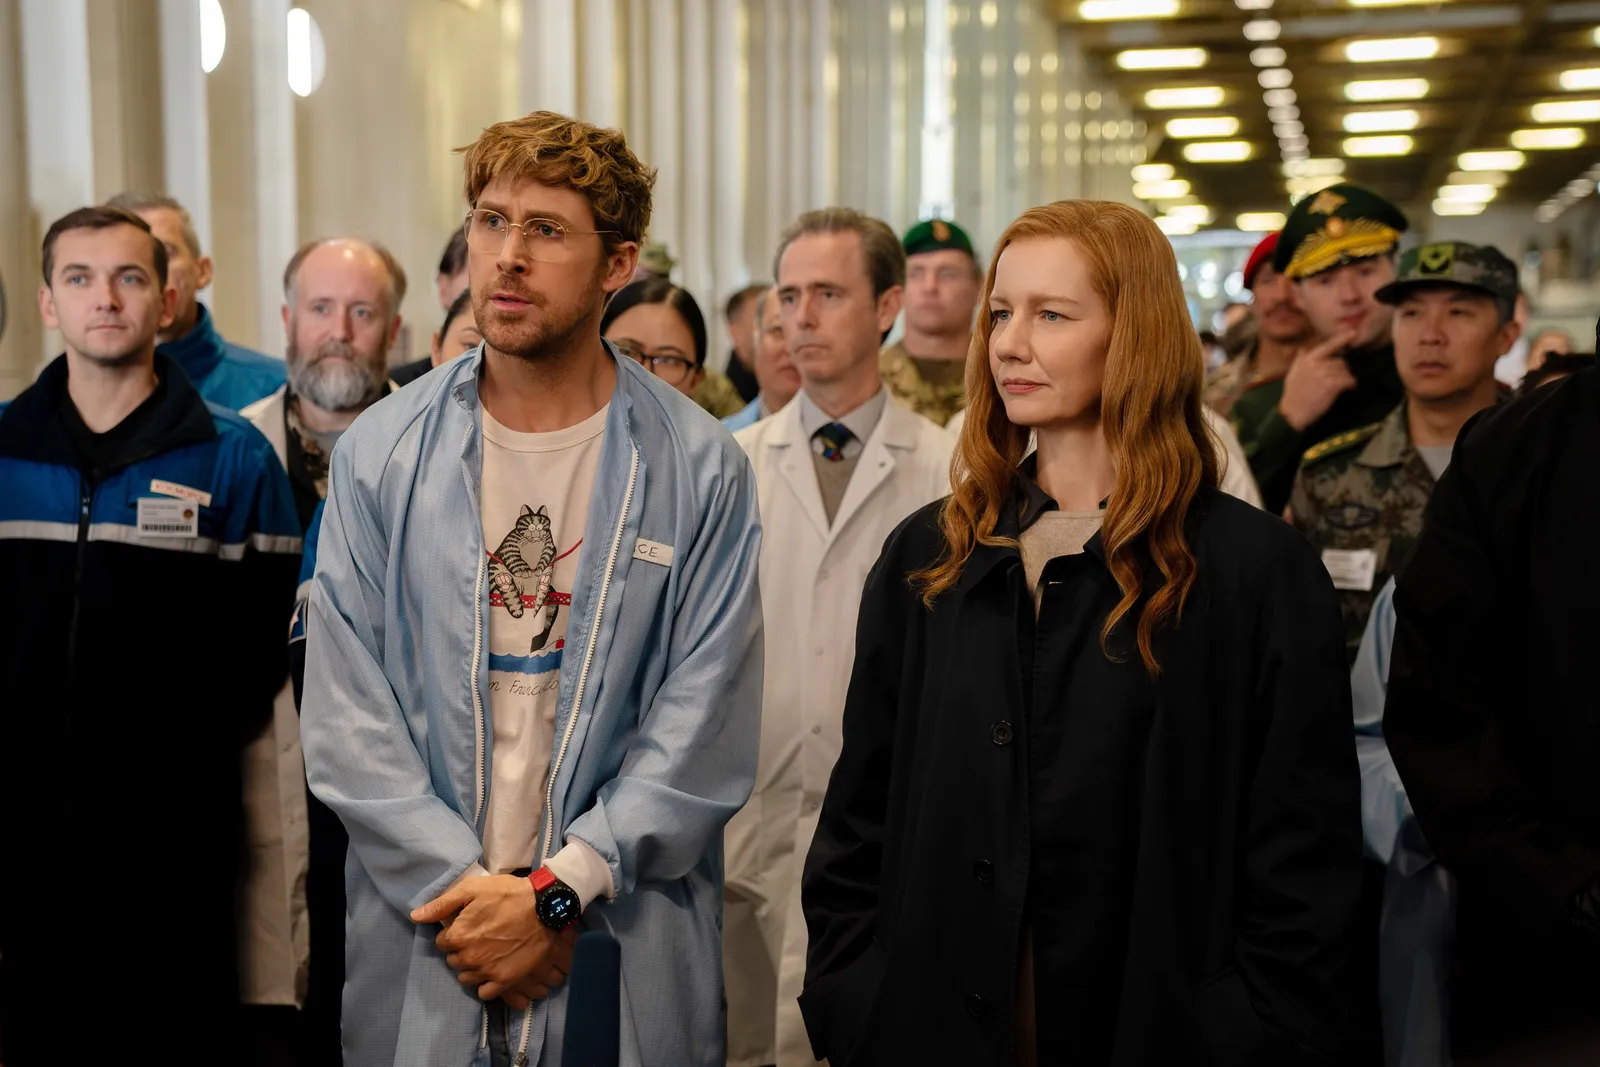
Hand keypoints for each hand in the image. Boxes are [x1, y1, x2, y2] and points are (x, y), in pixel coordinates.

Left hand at [411, 874, 576, 999]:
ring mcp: (487, 971)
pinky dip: (485, 984)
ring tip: (486, 953)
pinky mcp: (505, 980)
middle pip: (453, 961)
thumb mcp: (472, 889)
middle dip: (461, 950)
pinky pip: (485, 992)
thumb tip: (416, 916)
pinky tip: (492, 969)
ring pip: (466, 977)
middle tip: (478, 937)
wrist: (544, 908)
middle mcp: (468, 958)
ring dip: (471, 967)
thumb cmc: (507, 894)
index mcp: (457, 936)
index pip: (442, 942)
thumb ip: (442, 904)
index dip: (453, 932)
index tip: (467, 926)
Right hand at [1279, 331, 1357, 431]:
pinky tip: (1348, 389)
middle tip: (1337, 381)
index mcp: (1306, 359)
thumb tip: (1302, 349)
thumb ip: (1300, 360)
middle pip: (1340, 361)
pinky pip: (1348, 380)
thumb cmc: (1293, 395)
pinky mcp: (1331, 384)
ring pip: (1345, 371)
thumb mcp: (1293, 373)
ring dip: (1345, 379)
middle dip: (1341, 370)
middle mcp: (1315, 363)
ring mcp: (1323, 373)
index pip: (1327, 346)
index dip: (1341, 339)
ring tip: (1339, 388)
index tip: (1352, 333)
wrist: (1292, 413)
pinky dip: (1351, 385)